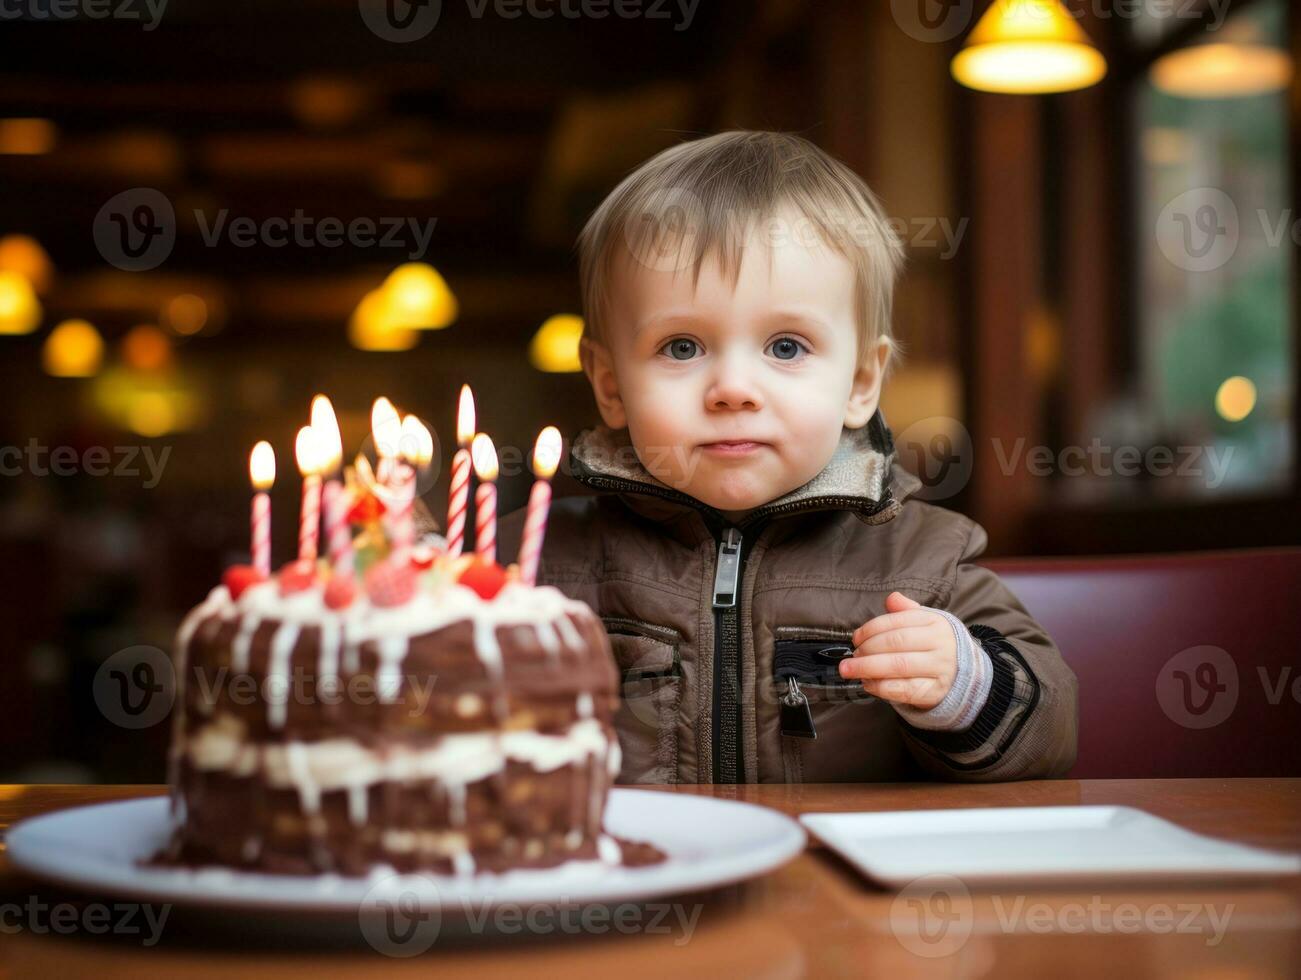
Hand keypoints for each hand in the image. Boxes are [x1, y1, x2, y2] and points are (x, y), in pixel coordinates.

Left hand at [838, 592, 957, 709]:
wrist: (961, 675)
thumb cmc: (934, 646)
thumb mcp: (925, 623)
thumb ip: (906, 611)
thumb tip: (892, 599)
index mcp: (936, 622)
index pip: (897, 622)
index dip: (871, 629)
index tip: (855, 638)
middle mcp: (941, 644)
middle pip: (895, 643)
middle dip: (867, 649)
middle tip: (852, 656)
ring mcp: (940, 669)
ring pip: (898, 666)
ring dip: (868, 668)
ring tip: (850, 669)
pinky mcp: (935, 692)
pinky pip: (903, 689)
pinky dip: (880, 687)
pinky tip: (868, 683)